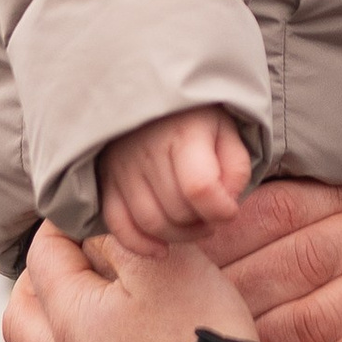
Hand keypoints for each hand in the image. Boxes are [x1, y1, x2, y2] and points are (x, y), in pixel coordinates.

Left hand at [3, 225, 256, 341]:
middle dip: (31, 288)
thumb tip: (92, 222)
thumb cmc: (194, 340)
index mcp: (70, 319)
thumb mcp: (167, 265)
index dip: (62, 227)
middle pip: (19, 322)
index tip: (86, 213)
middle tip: (59, 270)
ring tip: (52, 338)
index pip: (44, 257)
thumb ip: (122, 237)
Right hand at [96, 107, 253, 256]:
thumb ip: (236, 169)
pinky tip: (161, 248)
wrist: (150, 93)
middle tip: (212, 217)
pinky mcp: (106, 180)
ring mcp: (122, 166)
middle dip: (203, 225)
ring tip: (193, 226)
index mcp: (182, 133)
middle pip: (177, 211)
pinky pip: (116, 223)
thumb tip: (226, 205)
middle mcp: (146, 149)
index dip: (221, 210)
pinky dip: (139, 244)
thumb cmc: (196, 118)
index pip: (200, 188)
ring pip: (150, 223)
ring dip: (178, 236)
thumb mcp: (227, 132)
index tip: (230, 210)